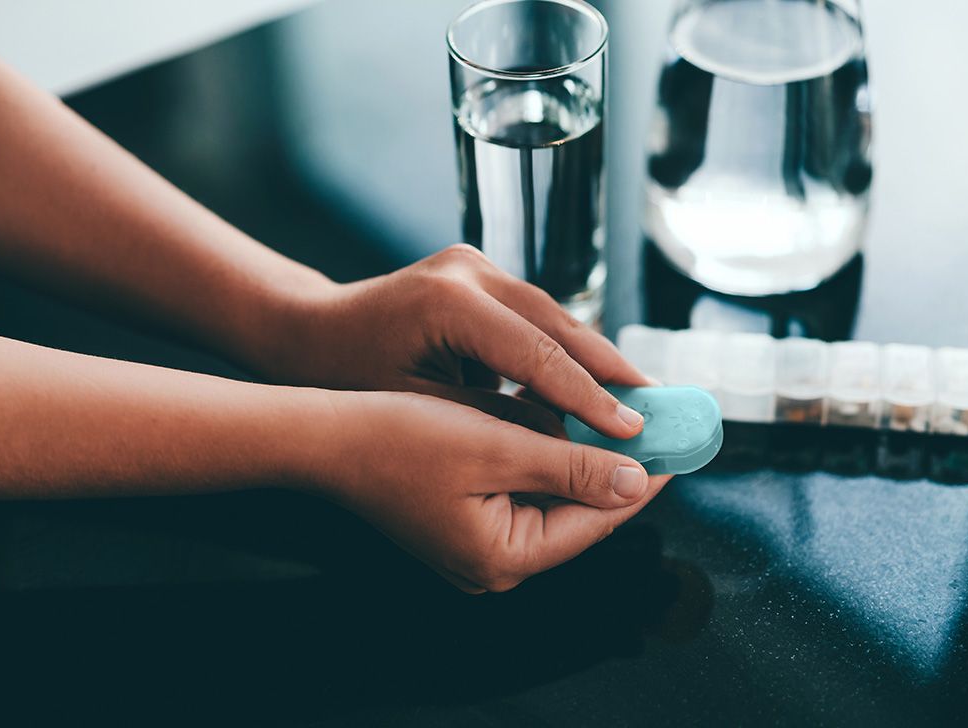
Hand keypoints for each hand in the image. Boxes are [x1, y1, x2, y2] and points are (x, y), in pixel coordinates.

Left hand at [235, 244, 651, 439]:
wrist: (307, 331)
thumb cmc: (349, 378)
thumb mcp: (418, 411)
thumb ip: (492, 420)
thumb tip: (566, 439)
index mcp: (449, 303)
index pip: (538, 353)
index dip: (590, 396)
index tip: (633, 429)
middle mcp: (468, 271)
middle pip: (557, 321)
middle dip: (610, 368)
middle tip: (660, 405)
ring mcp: (473, 264)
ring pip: (552, 313)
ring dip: (594, 355)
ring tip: (639, 395)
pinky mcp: (475, 272)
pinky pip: (532, 313)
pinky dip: (563, 347)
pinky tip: (593, 377)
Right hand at [317, 390, 673, 592]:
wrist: (328, 437)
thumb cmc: (400, 439)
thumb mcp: (497, 445)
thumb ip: (573, 466)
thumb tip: (637, 480)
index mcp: (504, 558)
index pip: (597, 519)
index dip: (642, 478)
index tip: (680, 443)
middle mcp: (495, 564)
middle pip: (578, 512)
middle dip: (616, 464)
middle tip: (657, 423)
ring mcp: (479, 546)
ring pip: (553, 497)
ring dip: (583, 456)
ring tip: (623, 417)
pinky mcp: (466, 521)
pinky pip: (523, 489)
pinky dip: (546, 457)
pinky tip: (567, 423)